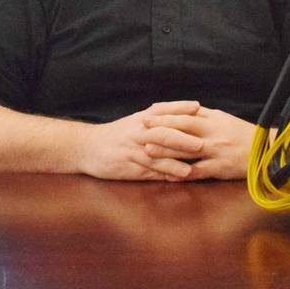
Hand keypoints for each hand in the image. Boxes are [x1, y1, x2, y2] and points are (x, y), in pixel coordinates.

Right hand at [79, 101, 203, 180]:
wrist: (88, 147)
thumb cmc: (120, 133)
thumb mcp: (139, 120)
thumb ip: (162, 116)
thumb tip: (193, 111)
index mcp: (142, 119)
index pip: (163, 110)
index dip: (180, 108)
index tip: (197, 106)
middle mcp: (138, 132)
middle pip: (161, 134)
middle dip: (181, 139)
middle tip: (201, 143)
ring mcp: (132, 151)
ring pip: (154, 156)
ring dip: (173, 163)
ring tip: (190, 170)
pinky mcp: (128, 167)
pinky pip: (147, 172)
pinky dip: (161, 177)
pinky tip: (173, 181)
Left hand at [146, 107, 255, 181]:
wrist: (265, 152)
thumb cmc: (242, 135)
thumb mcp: (224, 120)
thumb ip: (204, 116)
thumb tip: (182, 111)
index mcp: (214, 119)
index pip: (187, 113)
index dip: (167, 113)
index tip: (149, 113)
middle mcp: (214, 132)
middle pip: (184, 127)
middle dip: (161, 126)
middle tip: (142, 127)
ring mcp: (216, 150)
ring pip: (187, 149)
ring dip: (166, 150)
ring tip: (148, 150)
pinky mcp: (220, 168)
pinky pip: (198, 171)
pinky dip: (182, 173)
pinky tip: (168, 176)